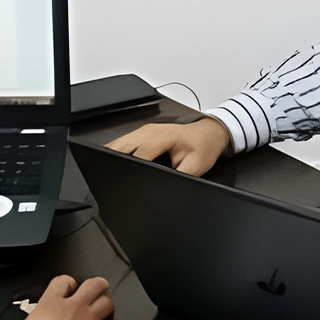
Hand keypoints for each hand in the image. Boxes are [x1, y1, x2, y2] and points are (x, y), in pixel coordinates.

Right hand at [7, 275, 124, 319]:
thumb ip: (40, 317)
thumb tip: (44, 318)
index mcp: (51, 305)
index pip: (63, 281)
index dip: (67, 284)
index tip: (69, 289)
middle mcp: (74, 309)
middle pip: (94, 285)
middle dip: (96, 285)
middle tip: (96, 289)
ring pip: (108, 302)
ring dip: (106, 302)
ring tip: (104, 306)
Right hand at [107, 117, 230, 176]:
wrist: (209, 134)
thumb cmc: (203, 148)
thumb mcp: (196, 167)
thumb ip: (179, 177)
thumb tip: (166, 189)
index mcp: (164, 137)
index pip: (140, 154)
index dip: (132, 170)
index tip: (125, 183)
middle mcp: (151, 131)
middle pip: (122, 147)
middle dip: (115, 163)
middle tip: (112, 181)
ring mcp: (144, 130)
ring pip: (119, 143)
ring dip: (113, 156)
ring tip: (110, 173)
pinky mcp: (141, 133)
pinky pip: (123, 142)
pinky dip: (117, 152)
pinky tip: (115, 163)